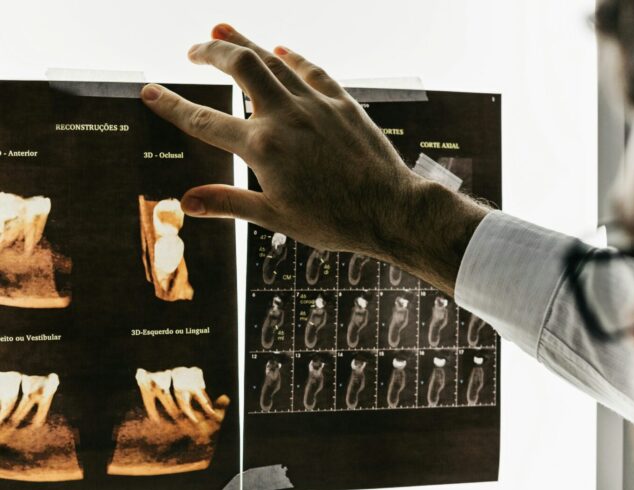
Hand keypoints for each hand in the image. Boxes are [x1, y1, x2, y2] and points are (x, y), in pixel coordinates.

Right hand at [141, 24, 488, 292]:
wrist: (391, 210)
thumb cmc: (334, 222)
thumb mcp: (276, 218)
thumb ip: (229, 203)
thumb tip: (184, 202)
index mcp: (263, 148)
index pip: (204, 120)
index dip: (171, 105)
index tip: (148, 91)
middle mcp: (286, 116)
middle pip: (239, 66)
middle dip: (209, 51)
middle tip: (192, 49)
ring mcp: (316, 105)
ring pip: (273, 59)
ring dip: (245, 42)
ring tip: (221, 31)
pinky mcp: (343, 103)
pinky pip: (313, 70)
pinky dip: (293, 57)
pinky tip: (282, 50)